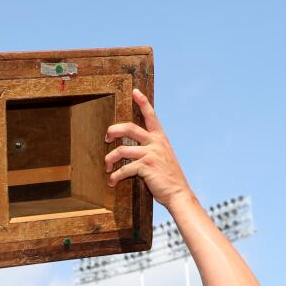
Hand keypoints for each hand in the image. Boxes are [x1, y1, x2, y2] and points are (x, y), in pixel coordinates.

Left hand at [104, 89, 192, 207]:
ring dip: (109, 159)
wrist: (178, 194)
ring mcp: (151, 154)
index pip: (151, 116)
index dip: (142, 102)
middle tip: (107, 138)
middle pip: (129, 128)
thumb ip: (152, 150)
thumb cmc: (168, 178)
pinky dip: (115, 176)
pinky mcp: (146, 167)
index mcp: (160, 138)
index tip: (135, 91)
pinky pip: (124, 169)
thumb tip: (134, 149)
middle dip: (113, 131)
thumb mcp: (163, 158)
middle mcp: (156, 143)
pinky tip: (112, 182)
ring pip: (121, 150)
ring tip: (107, 168)